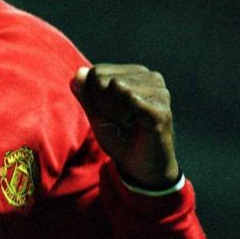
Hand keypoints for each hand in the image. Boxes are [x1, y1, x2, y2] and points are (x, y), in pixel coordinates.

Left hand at [70, 64, 179, 188]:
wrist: (140, 167)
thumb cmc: (120, 138)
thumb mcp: (97, 113)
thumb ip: (86, 93)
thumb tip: (78, 72)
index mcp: (135, 73)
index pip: (96, 71)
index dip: (92, 96)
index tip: (107, 114)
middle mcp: (150, 77)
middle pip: (102, 77)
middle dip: (100, 104)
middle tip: (117, 121)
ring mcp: (159, 91)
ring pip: (116, 85)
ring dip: (112, 111)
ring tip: (126, 123)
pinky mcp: (161, 108)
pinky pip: (129, 97)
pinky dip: (122, 115)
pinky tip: (134, 126)